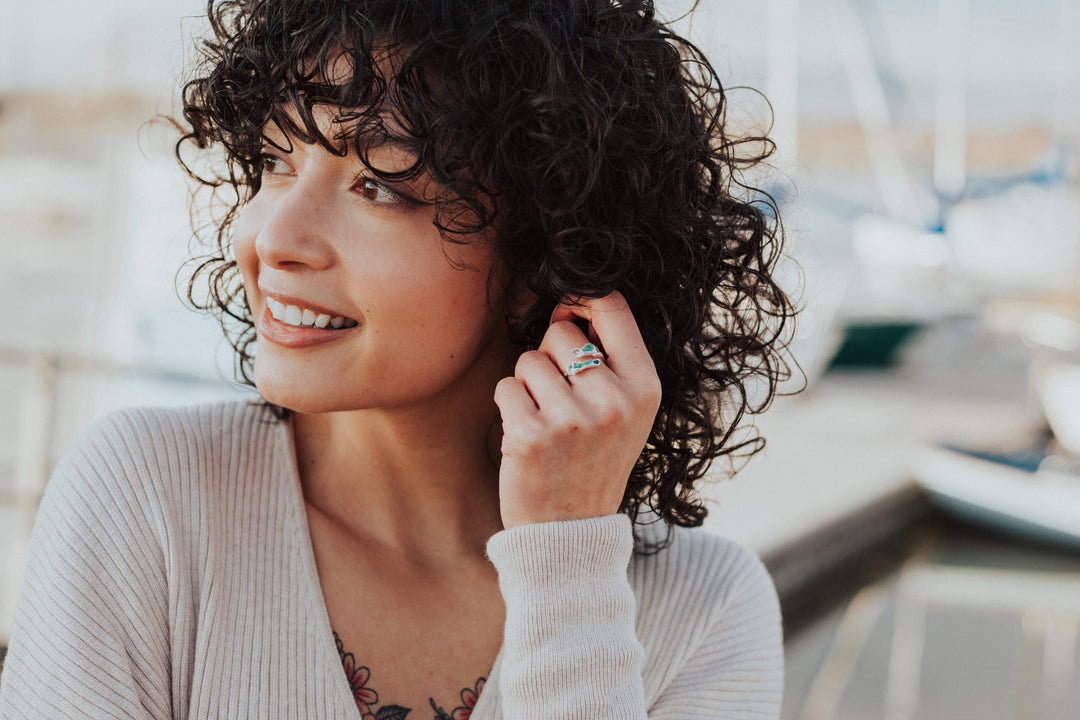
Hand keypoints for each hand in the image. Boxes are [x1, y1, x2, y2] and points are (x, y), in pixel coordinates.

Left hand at [493, 292, 662, 528]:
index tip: (568, 314)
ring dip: (528, 385)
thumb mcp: (625, 412)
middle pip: (560, 332)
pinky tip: (527, 437)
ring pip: (528, 359)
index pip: (614, 308)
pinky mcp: (529, 437)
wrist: (571, 532)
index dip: (583, 300)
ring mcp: (571, 420)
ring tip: (546, 422)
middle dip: (550, 355)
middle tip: (560, 399)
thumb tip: (565, 308)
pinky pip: (505, 387)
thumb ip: (607, 358)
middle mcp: (613, 400)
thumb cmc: (594, 461)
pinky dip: (509, 407)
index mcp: (645, 388)